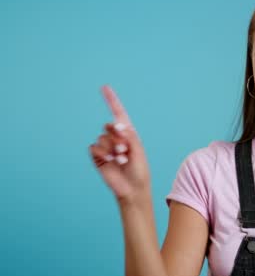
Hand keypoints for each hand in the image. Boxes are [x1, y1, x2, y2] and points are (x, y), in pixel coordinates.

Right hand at [89, 85, 150, 205]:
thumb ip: (129, 136)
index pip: (118, 113)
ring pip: (102, 137)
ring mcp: (106, 147)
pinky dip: (103, 153)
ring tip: (121, 159)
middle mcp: (116, 138)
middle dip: (117, 136)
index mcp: (128, 133)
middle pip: (109, 126)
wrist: (132, 188)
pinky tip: (111, 161)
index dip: (111, 100)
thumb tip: (117, 124)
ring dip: (112, 148)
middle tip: (125, 149)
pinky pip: (94, 147)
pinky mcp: (97, 156)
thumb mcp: (138, 150)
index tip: (104, 87)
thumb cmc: (139, 170)